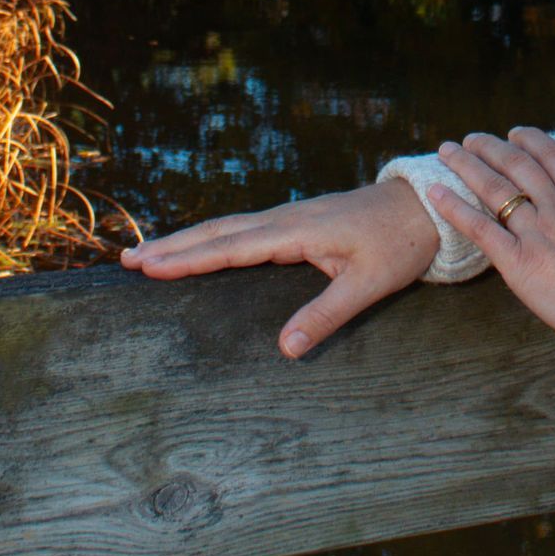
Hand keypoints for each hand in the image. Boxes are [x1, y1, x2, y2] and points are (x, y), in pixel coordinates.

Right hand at [120, 177, 438, 357]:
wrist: (426, 206)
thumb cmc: (400, 244)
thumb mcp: (369, 284)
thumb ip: (326, 314)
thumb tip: (284, 349)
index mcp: (296, 231)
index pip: (231, 248)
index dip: (188, 258)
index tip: (149, 265)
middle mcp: (286, 219)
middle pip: (218, 233)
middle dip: (173, 246)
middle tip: (128, 260)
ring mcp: (290, 217)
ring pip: (228, 228)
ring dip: (188, 240)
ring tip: (149, 253)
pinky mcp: (298, 222)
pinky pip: (245, 229)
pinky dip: (214, 238)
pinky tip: (203, 247)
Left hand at [426, 127, 554, 332]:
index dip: (533, 142)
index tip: (517, 133)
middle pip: (519, 166)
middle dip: (492, 149)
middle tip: (472, 139)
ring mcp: (537, 232)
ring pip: (495, 188)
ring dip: (467, 166)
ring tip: (448, 152)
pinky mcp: (519, 260)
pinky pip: (479, 227)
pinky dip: (454, 207)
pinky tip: (434, 192)